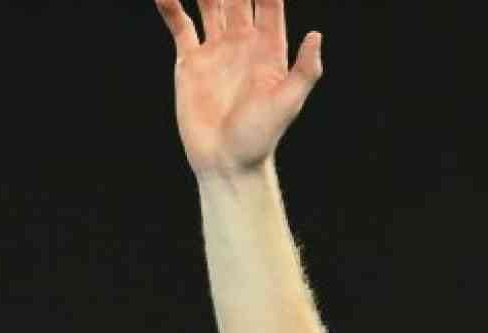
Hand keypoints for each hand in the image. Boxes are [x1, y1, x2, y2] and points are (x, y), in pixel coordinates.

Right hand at [155, 0, 324, 176]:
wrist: (226, 161)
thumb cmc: (261, 137)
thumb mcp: (288, 103)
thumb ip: (304, 70)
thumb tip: (317, 34)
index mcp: (269, 49)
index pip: (269, 3)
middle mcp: (242, 43)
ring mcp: (216, 49)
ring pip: (208, 3)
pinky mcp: (190, 61)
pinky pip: (180, 25)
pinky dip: (171, 5)